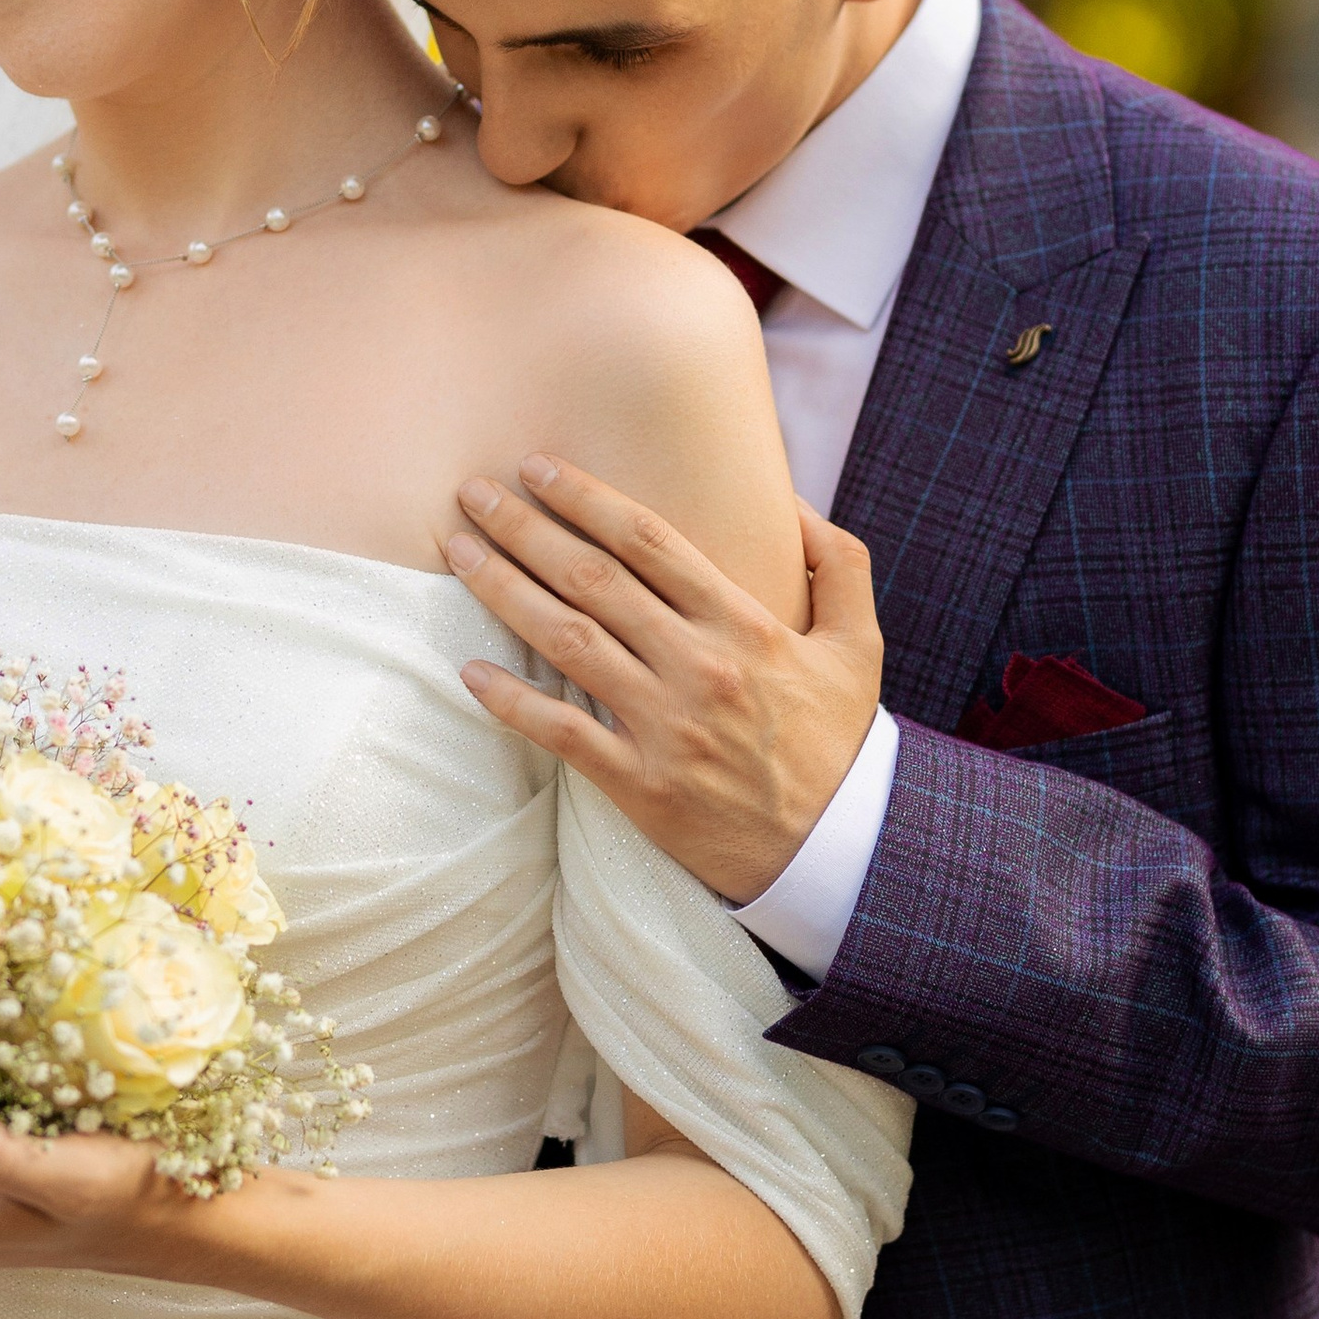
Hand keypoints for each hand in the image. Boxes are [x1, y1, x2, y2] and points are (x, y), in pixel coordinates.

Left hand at [444, 454, 882, 904]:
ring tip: (459, 552)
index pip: (649, 540)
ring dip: (504, 590)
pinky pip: (562, 733)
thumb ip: (838, 562)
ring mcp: (666, 726)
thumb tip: (790, 501)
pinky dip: (512, 702)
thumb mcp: (860, 643)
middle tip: (474, 492)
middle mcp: (698, 666)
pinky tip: (470, 671)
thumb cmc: (840, 741)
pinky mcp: (641, 784)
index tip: (536, 467)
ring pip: (567, 641)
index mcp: (744, 623)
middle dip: (525, 527)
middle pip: (592, 578)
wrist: (838, 851)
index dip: (586, 497)